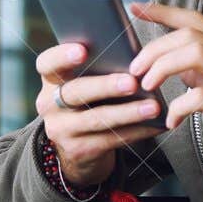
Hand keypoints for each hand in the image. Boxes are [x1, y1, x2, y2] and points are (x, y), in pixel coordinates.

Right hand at [35, 42, 164, 185]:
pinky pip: (111, 139)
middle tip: (132, 83)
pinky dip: (137, 131)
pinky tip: (155, 125)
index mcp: (51, 80)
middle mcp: (50, 104)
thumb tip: (136, 59)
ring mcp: (61, 129)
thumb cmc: (90, 102)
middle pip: (75, 91)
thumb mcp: (85, 84)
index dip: (62, 56)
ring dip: (128, 112)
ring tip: (153, 107)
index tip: (83, 50)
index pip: (47, 63)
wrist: (79, 148)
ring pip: (96, 119)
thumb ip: (98, 69)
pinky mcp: (78, 150)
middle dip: (105, 86)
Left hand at [126, 1, 202, 187]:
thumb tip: (172, 64)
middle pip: (189, 35)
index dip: (163, 12)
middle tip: (136, 72)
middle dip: (154, 50)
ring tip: (148, 88)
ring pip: (194, 54)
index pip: (195, 19)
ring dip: (162, 69)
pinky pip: (200, 97)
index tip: (136, 8)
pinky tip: (172, 121)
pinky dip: (177, 107)